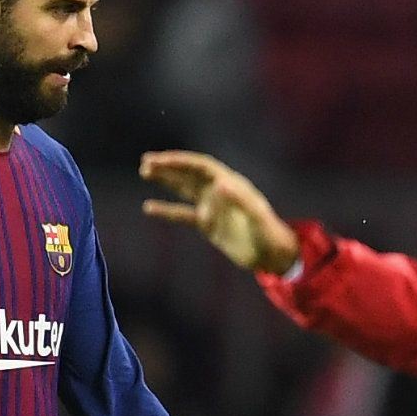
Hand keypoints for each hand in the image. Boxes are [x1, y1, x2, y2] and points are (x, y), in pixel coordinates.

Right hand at [139, 150, 299, 273]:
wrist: (271, 255)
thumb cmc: (268, 235)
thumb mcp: (257, 218)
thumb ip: (241, 201)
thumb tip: (220, 184)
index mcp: (231, 184)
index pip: (201, 166)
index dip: (181, 162)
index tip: (160, 160)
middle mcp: (219, 192)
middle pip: (190, 173)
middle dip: (168, 166)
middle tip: (146, 162)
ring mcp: (212, 207)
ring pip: (184, 189)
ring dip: (166, 179)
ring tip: (144, 171)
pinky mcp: (208, 224)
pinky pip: (183, 214)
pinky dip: (166, 211)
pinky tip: (148, 207)